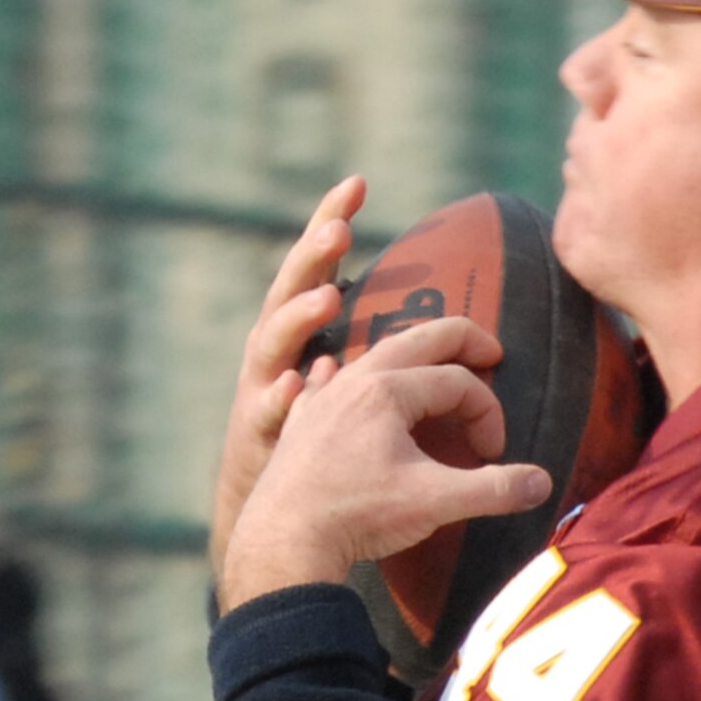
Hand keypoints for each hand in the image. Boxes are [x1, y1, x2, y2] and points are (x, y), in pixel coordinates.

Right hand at [211, 174, 366, 577]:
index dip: (329, 223)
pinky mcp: (254, 437)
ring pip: (271, 344)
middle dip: (312, 253)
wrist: (271, 518)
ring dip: (298, 319)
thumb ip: (388, 358)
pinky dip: (277, 399)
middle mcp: (276, 355)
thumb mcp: (351, 395)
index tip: (355, 181)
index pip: (318, 267)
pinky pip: (263, 413)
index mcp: (301, 335)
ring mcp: (261, 391)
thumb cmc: (319, 453)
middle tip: (338, 226)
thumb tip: (445, 329)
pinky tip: (296, 386)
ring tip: (327, 297)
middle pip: (289, 290)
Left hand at [218, 314, 552, 609]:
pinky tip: (329, 376)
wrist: (283, 542)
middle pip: (415, 342)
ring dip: (404, 357)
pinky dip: (338, 377)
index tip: (494, 455)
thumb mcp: (436, 503)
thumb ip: (493, 490)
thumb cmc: (358, 516)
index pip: (457, 383)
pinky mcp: (297, 427)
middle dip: (459, 341)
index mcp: (389, 391)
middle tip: (487, 348)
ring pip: (369, 359)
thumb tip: (542, 484)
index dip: (487, 412)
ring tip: (423, 363)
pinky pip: (320, 385)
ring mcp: (319, 401)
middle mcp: (352, 383)